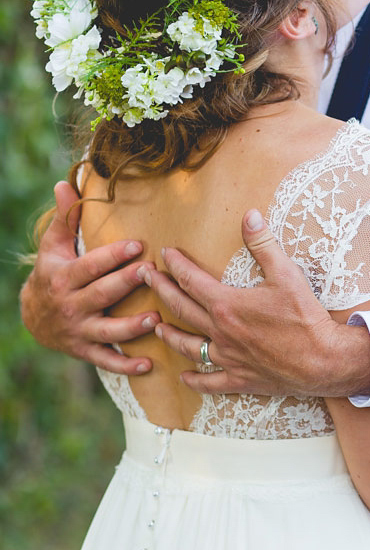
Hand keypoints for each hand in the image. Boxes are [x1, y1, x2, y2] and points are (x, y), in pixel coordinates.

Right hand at [19, 181, 158, 373]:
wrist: (33, 318)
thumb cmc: (53, 275)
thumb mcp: (53, 248)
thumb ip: (65, 218)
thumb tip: (66, 183)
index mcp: (63, 278)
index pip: (90, 266)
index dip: (112, 256)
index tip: (138, 245)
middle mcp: (71, 306)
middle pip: (101, 294)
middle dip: (126, 284)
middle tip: (152, 274)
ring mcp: (79, 331)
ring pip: (107, 330)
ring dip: (132, 326)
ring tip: (156, 318)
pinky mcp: (86, 350)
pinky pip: (106, 361)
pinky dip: (126, 366)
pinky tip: (148, 364)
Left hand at [146, 209, 369, 397]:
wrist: (323, 360)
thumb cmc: (305, 317)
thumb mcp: (287, 274)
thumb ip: (264, 245)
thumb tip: (250, 216)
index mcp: (227, 305)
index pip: (191, 280)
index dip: (176, 264)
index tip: (165, 253)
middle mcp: (220, 332)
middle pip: (181, 309)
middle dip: (160, 290)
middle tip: (145, 278)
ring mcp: (228, 358)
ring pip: (188, 347)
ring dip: (169, 335)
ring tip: (156, 326)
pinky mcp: (240, 378)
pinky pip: (210, 382)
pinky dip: (194, 380)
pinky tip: (184, 376)